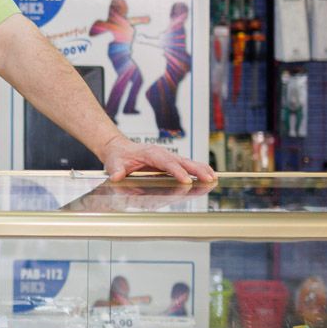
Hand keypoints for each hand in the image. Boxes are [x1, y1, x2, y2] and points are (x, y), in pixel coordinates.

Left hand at [96, 135, 216, 184]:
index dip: (177, 171)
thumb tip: (116, 176)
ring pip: (187, 162)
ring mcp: (168, 156)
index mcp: (150, 153)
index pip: (166, 162)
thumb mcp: (113, 163)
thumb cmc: (118, 156)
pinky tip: (208, 175)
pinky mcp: (170, 161)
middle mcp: (162, 153)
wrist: (119, 148)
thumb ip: (115, 170)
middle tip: (209, 178)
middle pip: (182, 161)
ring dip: (201, 169)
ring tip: (213, 178)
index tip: (186, 179)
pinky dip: (198, 169)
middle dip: (196, 170)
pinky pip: (186, 164)